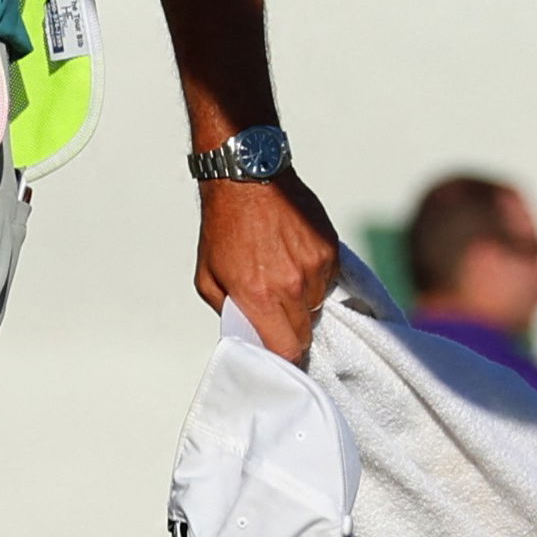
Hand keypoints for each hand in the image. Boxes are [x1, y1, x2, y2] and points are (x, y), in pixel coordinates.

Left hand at [196, 168, 337, 363]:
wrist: (245, 179)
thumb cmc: (223, 228)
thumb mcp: (207, 276)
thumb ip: (227, 310)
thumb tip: (245, 333)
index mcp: (259, 296)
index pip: (286, 349)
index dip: (283, 357)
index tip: (278, 355)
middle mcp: (291, 285)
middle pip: (304, 333)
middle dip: (292, 332)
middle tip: (278, 316)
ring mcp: (314, 266)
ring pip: (316, 305)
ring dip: (302, 301)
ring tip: (282, 275)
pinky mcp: (329, 249)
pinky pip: (327, 279)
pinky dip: (313, 276)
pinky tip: (294, 257)